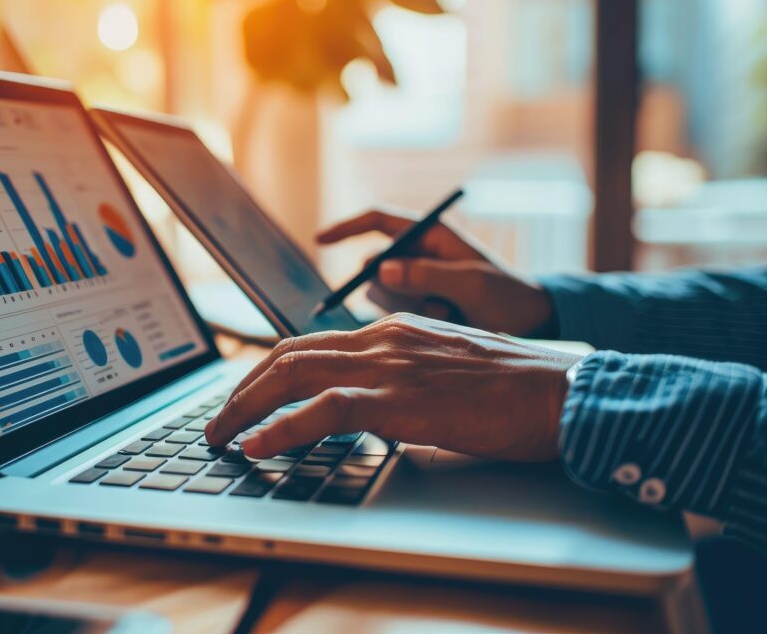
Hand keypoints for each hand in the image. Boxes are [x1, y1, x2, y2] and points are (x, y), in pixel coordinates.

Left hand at [206, 313, 578, 460]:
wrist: (560, 391)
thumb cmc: (512, 389)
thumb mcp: (444, 373)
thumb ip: (402, 383)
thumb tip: (370, 414)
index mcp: (391, 331)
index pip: (308, 344)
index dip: (265, 372)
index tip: (244, 398)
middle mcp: (382, 339)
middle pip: (287, 356)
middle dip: (241, 390)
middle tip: (218, 422)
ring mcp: (389, 365)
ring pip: (293, 374)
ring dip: (246, 408)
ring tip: (221, 437)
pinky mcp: (402, 398)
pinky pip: (324, 409)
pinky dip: (281, 427)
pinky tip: (258, 446)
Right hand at [317, 209, 554, 336]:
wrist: (534, 323)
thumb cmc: (509, 294)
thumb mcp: (471, 282)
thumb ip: (426, 274)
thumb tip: (380, 269)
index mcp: (431, 234)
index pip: (378, 220)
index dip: (347, 227)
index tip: (320, 240)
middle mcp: (419, 253)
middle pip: (375, 265)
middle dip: (393, 288)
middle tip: (429, 302)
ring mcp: (418, 280)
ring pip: (383, 293)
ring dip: (408, 307)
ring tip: (448, 311)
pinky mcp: (421, 304)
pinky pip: (396, 313)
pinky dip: (415, 319)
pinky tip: (447, 320)